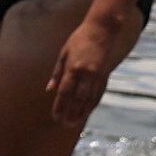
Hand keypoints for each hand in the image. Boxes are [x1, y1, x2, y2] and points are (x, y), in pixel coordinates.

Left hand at [47, 4, 139, 122]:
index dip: (60, 106)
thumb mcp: (63, 53)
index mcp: (74, 68)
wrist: (103, 30)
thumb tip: (50, 89)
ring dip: (82, 112)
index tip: (55, 117)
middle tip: (64, 125)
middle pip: (78, 99)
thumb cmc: (79, 40)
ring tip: (75, 123)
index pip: (65, 92)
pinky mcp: (105, 75)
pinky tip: (88, 111)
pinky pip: (99, 93)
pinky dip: (93, 104)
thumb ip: (57, 73)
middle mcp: (87, 74)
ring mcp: (98, 75)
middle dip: (71, 113)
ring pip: (90, 98)